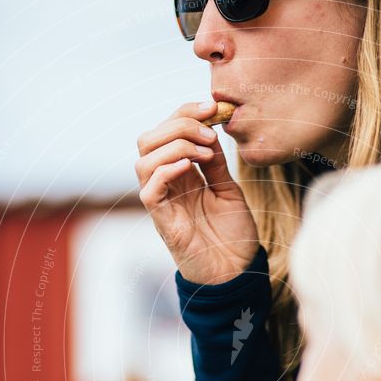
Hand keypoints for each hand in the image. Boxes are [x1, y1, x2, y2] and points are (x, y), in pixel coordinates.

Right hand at [135, 101, 259, 284]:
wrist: (236, 273)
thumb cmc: (233, 236)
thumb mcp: (228, 190)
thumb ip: (215, 164)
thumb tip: (209, 131)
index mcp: (181, 174)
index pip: (168, 130)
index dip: (185, 112)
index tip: (214, 107)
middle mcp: (166, 185)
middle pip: (148, 139)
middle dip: (178, 123)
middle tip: (209, 133)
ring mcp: (162, 202)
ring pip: (144, 159)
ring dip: (175, 145)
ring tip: (204, 152)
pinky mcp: (162, 221)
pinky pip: (150, 189)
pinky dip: (167, 169)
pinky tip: (191, 167)